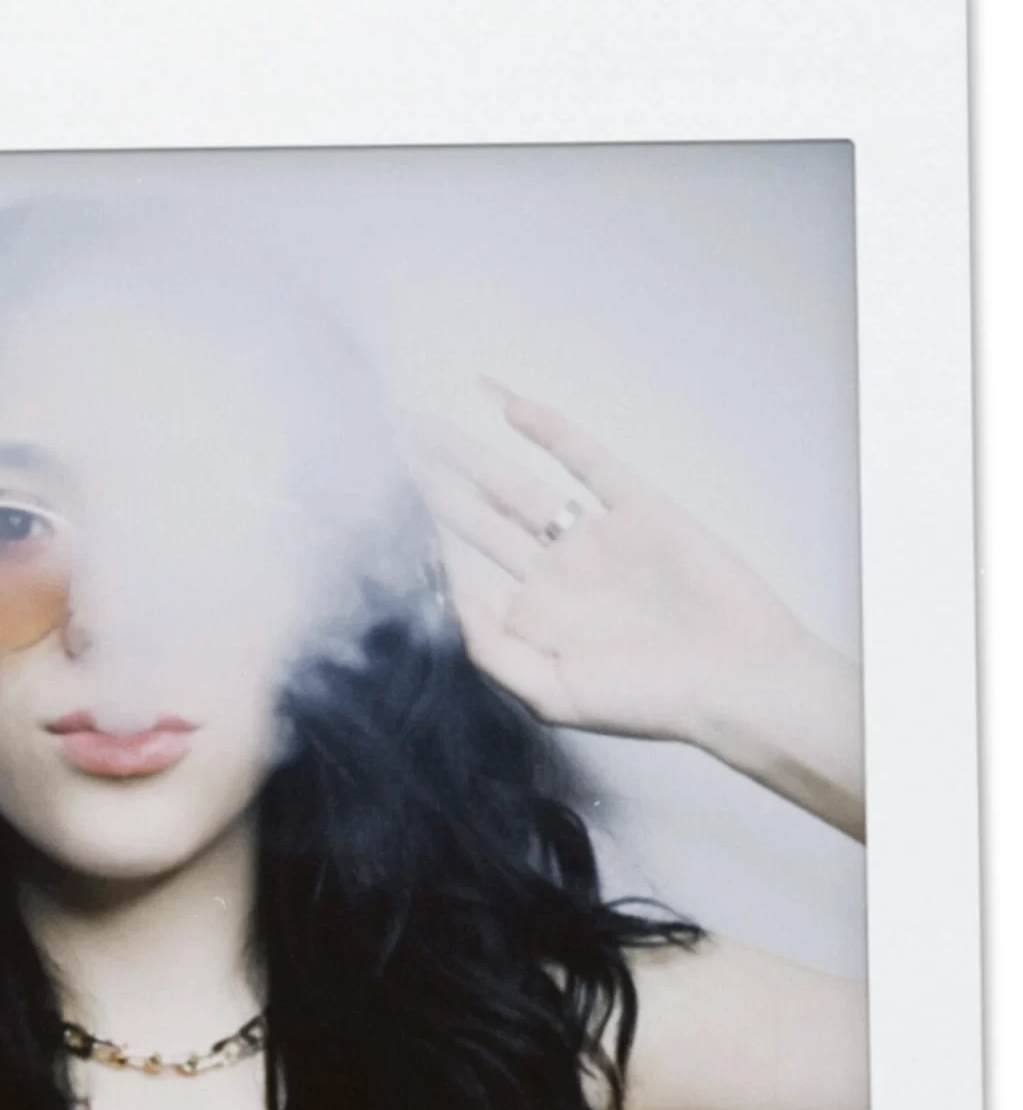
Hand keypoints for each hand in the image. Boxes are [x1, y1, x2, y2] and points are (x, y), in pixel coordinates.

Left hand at [414, 383, 861, 833]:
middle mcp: (556, 576)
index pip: (463, 571)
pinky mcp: (638, 508)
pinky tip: (505, 407)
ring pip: (517, 485)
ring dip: (470, 454)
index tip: (370, 509)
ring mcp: (594, 539)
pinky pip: (585, 459)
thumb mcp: (554, 695)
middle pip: (479, 520)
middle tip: (386, 447)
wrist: (738, 680)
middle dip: (432, 486)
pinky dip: (547, 430)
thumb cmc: (653, 702)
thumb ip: (494, 650)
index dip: (421, 542)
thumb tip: (449, 592)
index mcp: (532, 622)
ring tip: (423, 425)